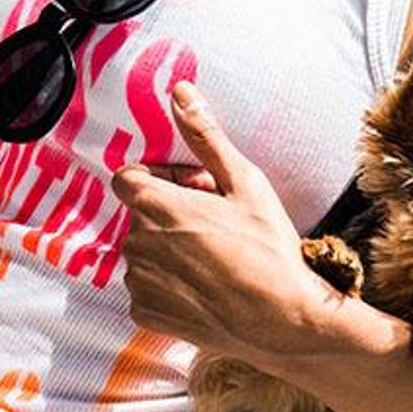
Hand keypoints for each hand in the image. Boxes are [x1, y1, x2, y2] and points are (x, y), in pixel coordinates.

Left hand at [111, 82, 333, 367]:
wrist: (284, 320)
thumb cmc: (269, 248)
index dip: (162, 180)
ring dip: (170, 250)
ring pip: (145, 252)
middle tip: (218, 224)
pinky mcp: (146, 314)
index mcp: (154, 206)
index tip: (196, 191)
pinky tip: (207, 288)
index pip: (128, 178)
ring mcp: (139, 282)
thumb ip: (204, 136)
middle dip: (171, 214)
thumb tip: (179, 91)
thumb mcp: (244, 182)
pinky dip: (170, 285)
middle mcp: (136, 244)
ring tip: (217, 258)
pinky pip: (148, 288)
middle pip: (141, 215)